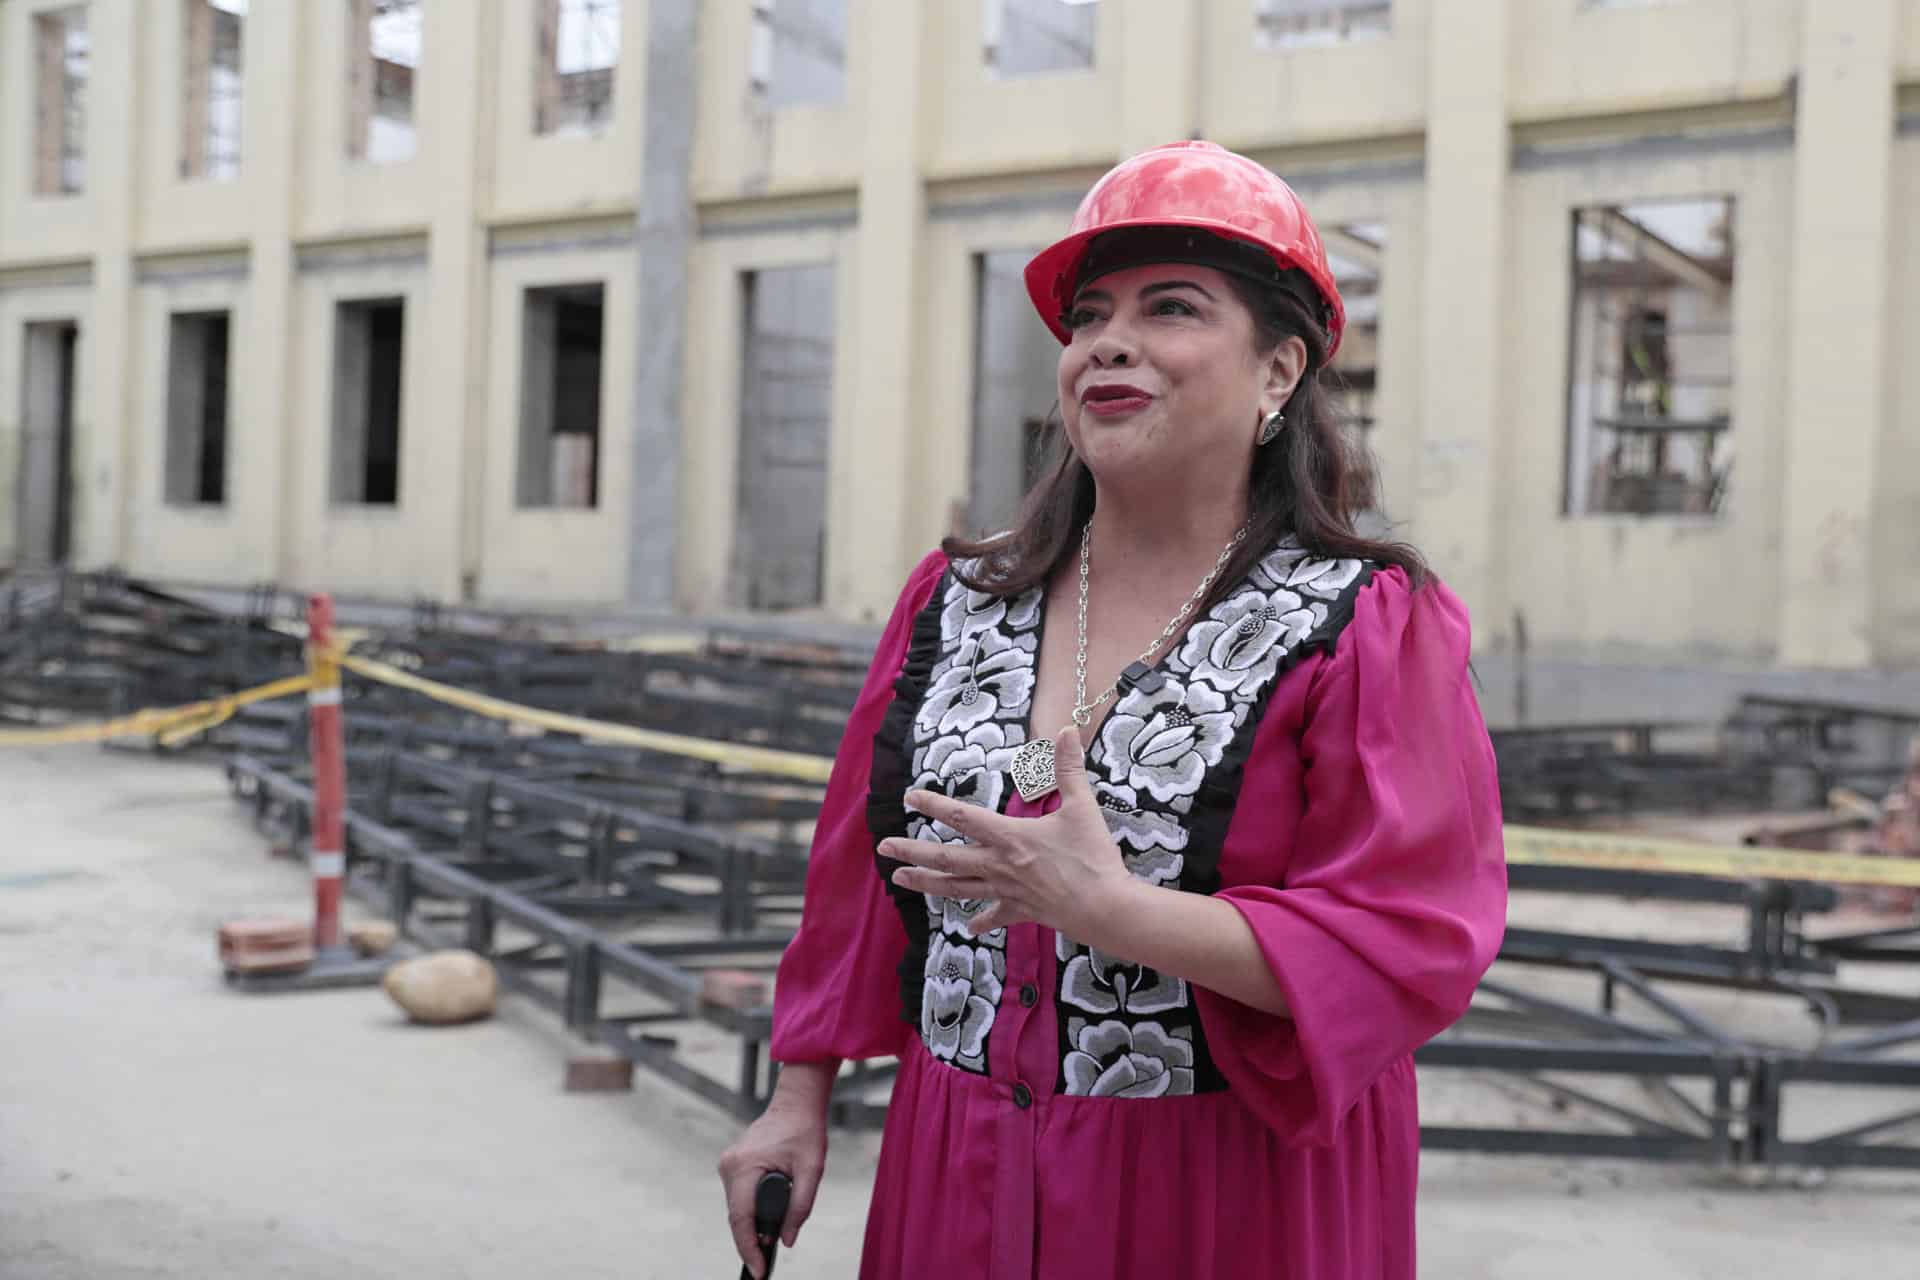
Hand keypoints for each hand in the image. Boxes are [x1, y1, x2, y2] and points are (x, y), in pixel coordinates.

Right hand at [717, 1089, 828, 1276]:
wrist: (796, 1103)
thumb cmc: (805, 1131)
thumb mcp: (812, 1170)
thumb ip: (800, 1207)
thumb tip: (787, 1240)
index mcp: (745, 1166)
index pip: (741, 1218)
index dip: (748, 1249)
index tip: (758, 1271)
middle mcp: (730, 1166)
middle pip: (736, 1216)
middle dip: (751, 1241)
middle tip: (766, 1263)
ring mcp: (728, 1165)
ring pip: (737, 1208)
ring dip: (751, 1225)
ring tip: (767, 1244)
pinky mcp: (733, 1165)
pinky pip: (739, 1196)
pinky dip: (750, 1211)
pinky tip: (764, 1221)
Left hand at [880, 727, 1131, 938]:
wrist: (1106, 908)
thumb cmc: (1093, 857)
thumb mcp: (1082, 807)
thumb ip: (1070, 769)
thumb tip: (1067, 729)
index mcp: (1010, 837)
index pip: (963, 817)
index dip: (934, 804)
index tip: (909, 796)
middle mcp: (1000, 865)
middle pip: (946, 858)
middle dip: (912, 851)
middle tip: (883, 848)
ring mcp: (1007, 891)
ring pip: (957, 888)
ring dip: (926, 884)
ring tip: (899, 880)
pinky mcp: (1022, 912)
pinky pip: (995, 916)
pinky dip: (981, 920)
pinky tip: (970, 926)